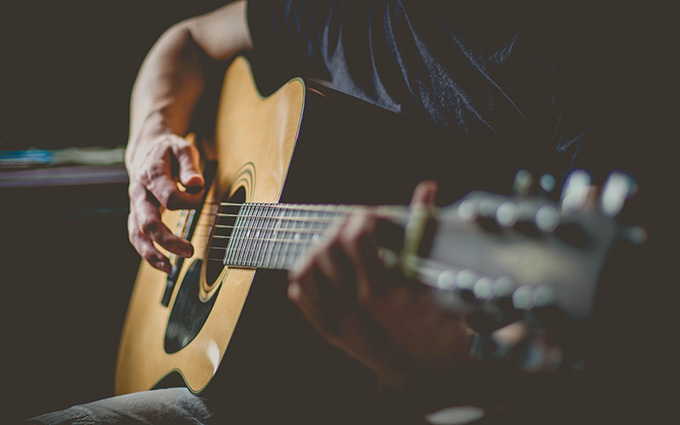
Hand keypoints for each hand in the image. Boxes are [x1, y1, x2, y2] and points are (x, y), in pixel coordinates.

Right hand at [126, 133, 204, 272]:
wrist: (147, 151)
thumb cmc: (169, 151)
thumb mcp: (183, 149)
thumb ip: (189, 166)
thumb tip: (195, 183)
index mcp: (151, 174)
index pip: (170, 197)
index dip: (190, 200)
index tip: (200, 193)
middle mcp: (139, 192)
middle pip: (149, 221)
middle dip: (168, 239)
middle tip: (189, 250)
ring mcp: (136, 205)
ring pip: (137, 234)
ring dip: (152, 253)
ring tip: (169, 268)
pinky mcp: (137, 215)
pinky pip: (137, 237)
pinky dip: (148, 253)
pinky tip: (163, 265)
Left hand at [287, 182, 475, 387]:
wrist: (433, 382)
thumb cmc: (444, 331)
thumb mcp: (441, 282)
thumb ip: (427, 229)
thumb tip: (426, 187)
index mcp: (383, 293)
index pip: (355, 238)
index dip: (363, 218)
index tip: (374, 217)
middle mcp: (354, 309)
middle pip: (325, 250)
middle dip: (340, 229)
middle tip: (358, 226)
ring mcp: (338, 322)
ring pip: (305, 272)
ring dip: (320, 250)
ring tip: (341, 245)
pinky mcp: (331, 332)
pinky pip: (301, 296)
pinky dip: (308, 277)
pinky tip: (327, 269)